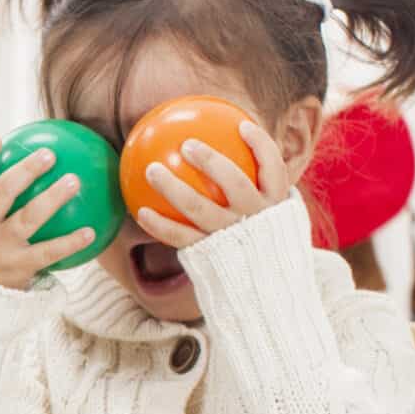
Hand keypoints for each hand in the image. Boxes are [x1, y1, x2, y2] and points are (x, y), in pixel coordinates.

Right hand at [0, 138, 96, 288]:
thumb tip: (22, 163)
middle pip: (0, 194)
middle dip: (24, 171)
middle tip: (49, 154)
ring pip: (27, 218)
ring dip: (52, 198)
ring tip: (73, 181)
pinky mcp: (19, 269)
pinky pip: (50, 251)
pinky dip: (71, 241)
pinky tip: (91, 232)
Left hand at [133, 119, 292, 249]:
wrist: (259, 288)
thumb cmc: (257, 237)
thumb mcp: (268, 214)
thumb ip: (254, 185)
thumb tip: (233, 145)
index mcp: (274, 203)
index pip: (273, 168)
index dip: (260, 145)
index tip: (241, 125)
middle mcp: (255, 218)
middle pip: (234, 183)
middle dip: (210, 161)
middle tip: (186, 144)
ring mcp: (230, 236)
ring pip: (200, 208)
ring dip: (173, 188)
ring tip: (152, 170)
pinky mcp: (209, 253)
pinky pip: (180, 236)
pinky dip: (159, 224)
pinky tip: (140, 211)